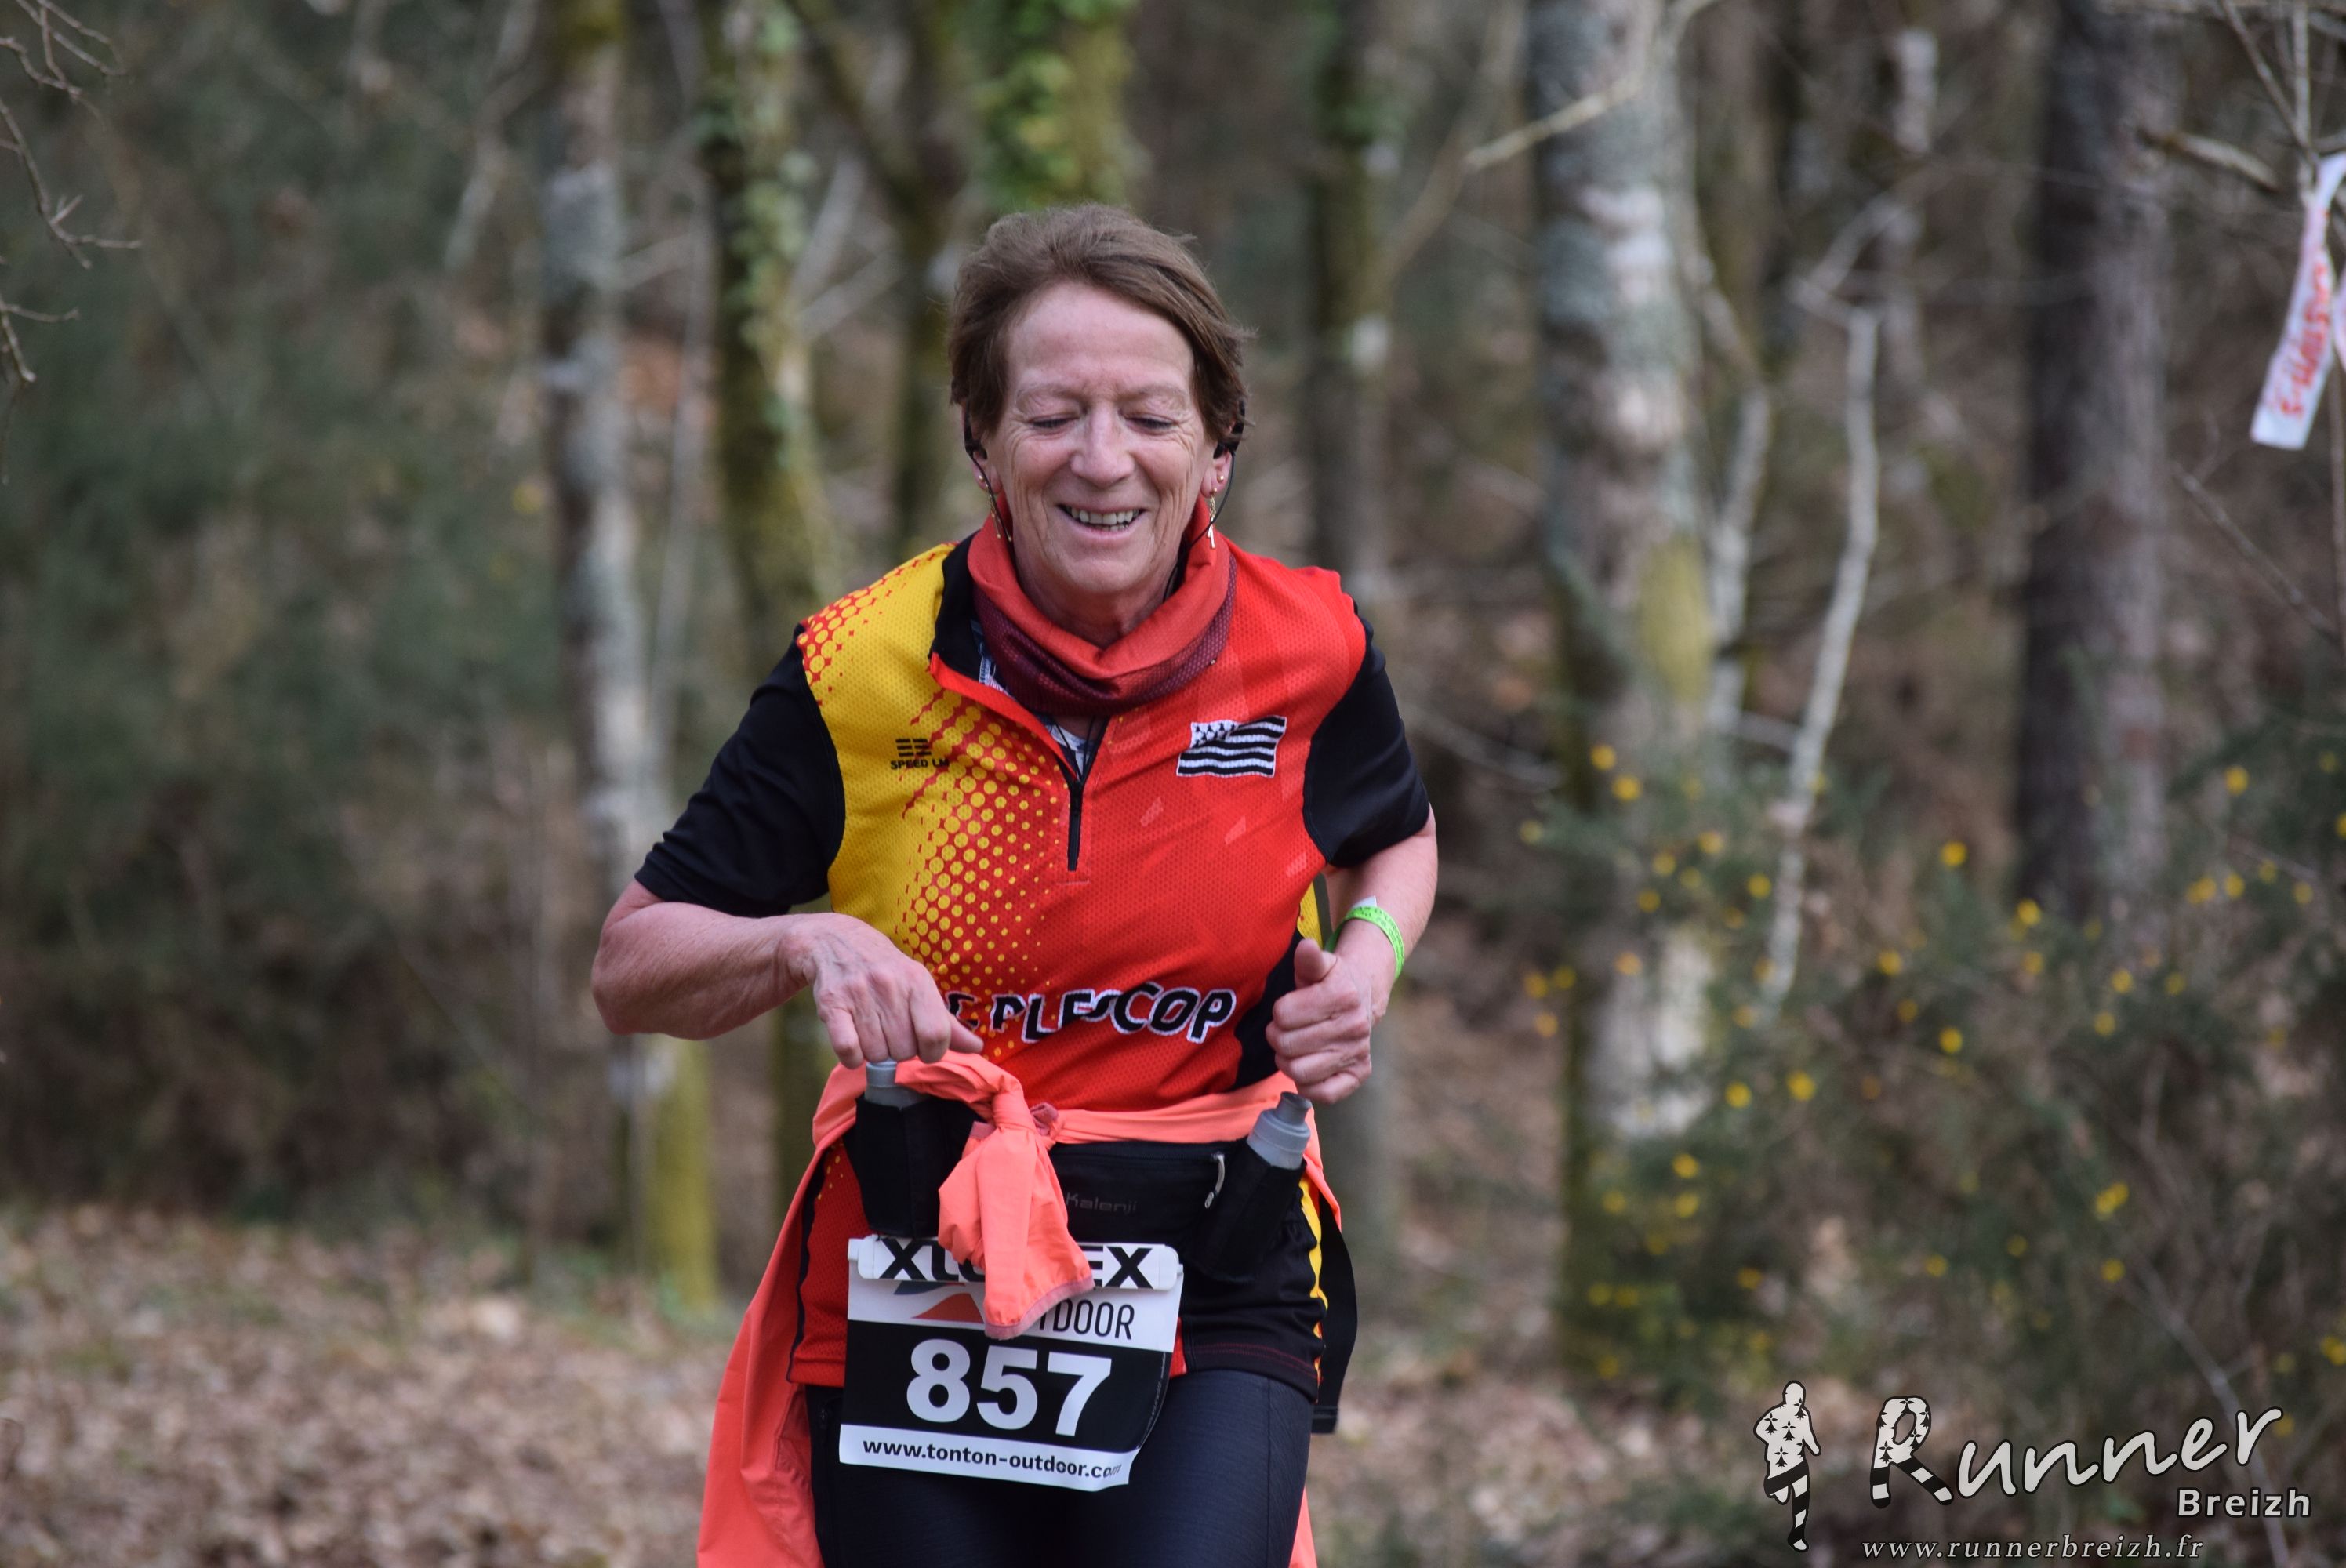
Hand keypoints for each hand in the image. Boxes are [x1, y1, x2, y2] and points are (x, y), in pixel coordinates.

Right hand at [775, 914, 982, 1067]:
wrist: (837, 942)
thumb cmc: (887, 970)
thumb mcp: (919, 986)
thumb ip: (947, 1022)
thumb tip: (977, 1049)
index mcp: (917, 981)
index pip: (936, 1035)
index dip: (932, 1052)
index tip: (923, 1048)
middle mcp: (889, 985)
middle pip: (904, 1049)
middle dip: (900, 1052)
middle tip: (892, 1035)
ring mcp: (858, 994)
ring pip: (876, 1054)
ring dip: (875, 1053)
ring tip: (872, 1033)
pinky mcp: (832, 1005)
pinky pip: (847, 1050)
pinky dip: (852, 1057)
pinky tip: (854, 1043)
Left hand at [1265, 936, 1378, 1104]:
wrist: (1364, 996)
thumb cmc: (1330, 982)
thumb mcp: (1319, 965)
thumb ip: (1308, 959)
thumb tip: (1305, 947)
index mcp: (1342, 996)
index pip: (1283, 1015)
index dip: (1278, 1013)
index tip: (1286, 1010)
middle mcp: (1353, 1026)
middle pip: (1286, 1044)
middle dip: (1277, 1036)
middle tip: (1283, 1031)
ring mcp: (1357, 1052)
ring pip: (1298, 1071)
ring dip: (1286, 1060)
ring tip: (1292, 1048)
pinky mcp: (1359, 1074)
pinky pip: (1321, 1094)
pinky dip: (1306, 1083)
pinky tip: (1308, 1065)